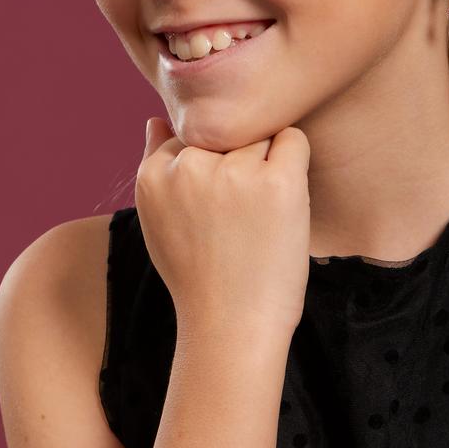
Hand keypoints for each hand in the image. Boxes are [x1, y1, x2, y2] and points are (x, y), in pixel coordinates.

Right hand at [134, 117, 311, 338]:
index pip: (192, 133)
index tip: (217, 207)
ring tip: (260, 212)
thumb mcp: (159, 221)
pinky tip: (285, 199)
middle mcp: (190, 167)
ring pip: (260, 134)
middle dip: (238, 157)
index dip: (211, 165)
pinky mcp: (277, 183)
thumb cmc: (198, 277)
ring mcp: (234, 173)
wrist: (231, 327)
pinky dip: (295, 161)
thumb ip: (156, 165)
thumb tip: (157, 120)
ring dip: (267, 162)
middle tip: (241, 211)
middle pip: (227, 130)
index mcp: (154, 175)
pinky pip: (294, 140)